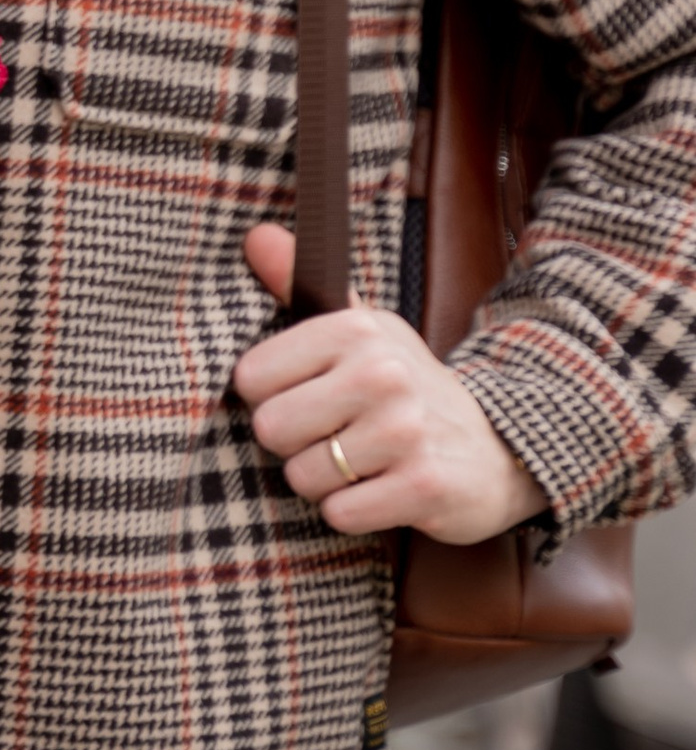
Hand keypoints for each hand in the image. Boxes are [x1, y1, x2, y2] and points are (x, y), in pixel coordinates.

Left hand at [233, 226, 545, 544]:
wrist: (498, 445)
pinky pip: (340, 513)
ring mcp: (406, 430)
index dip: (271, 398)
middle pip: (271, 429)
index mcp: (356, 330)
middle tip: (334, 437)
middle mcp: (382, 373)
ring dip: (325, 483)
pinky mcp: (424, 486)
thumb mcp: (359, 331)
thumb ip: (298, 286)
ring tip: (363, 463)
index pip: (251, 378)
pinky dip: (354, 512)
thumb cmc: (405, 388)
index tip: (308, 397)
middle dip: (293, 446)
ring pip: (303, 477)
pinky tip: (383, 490)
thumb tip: (254, 235)